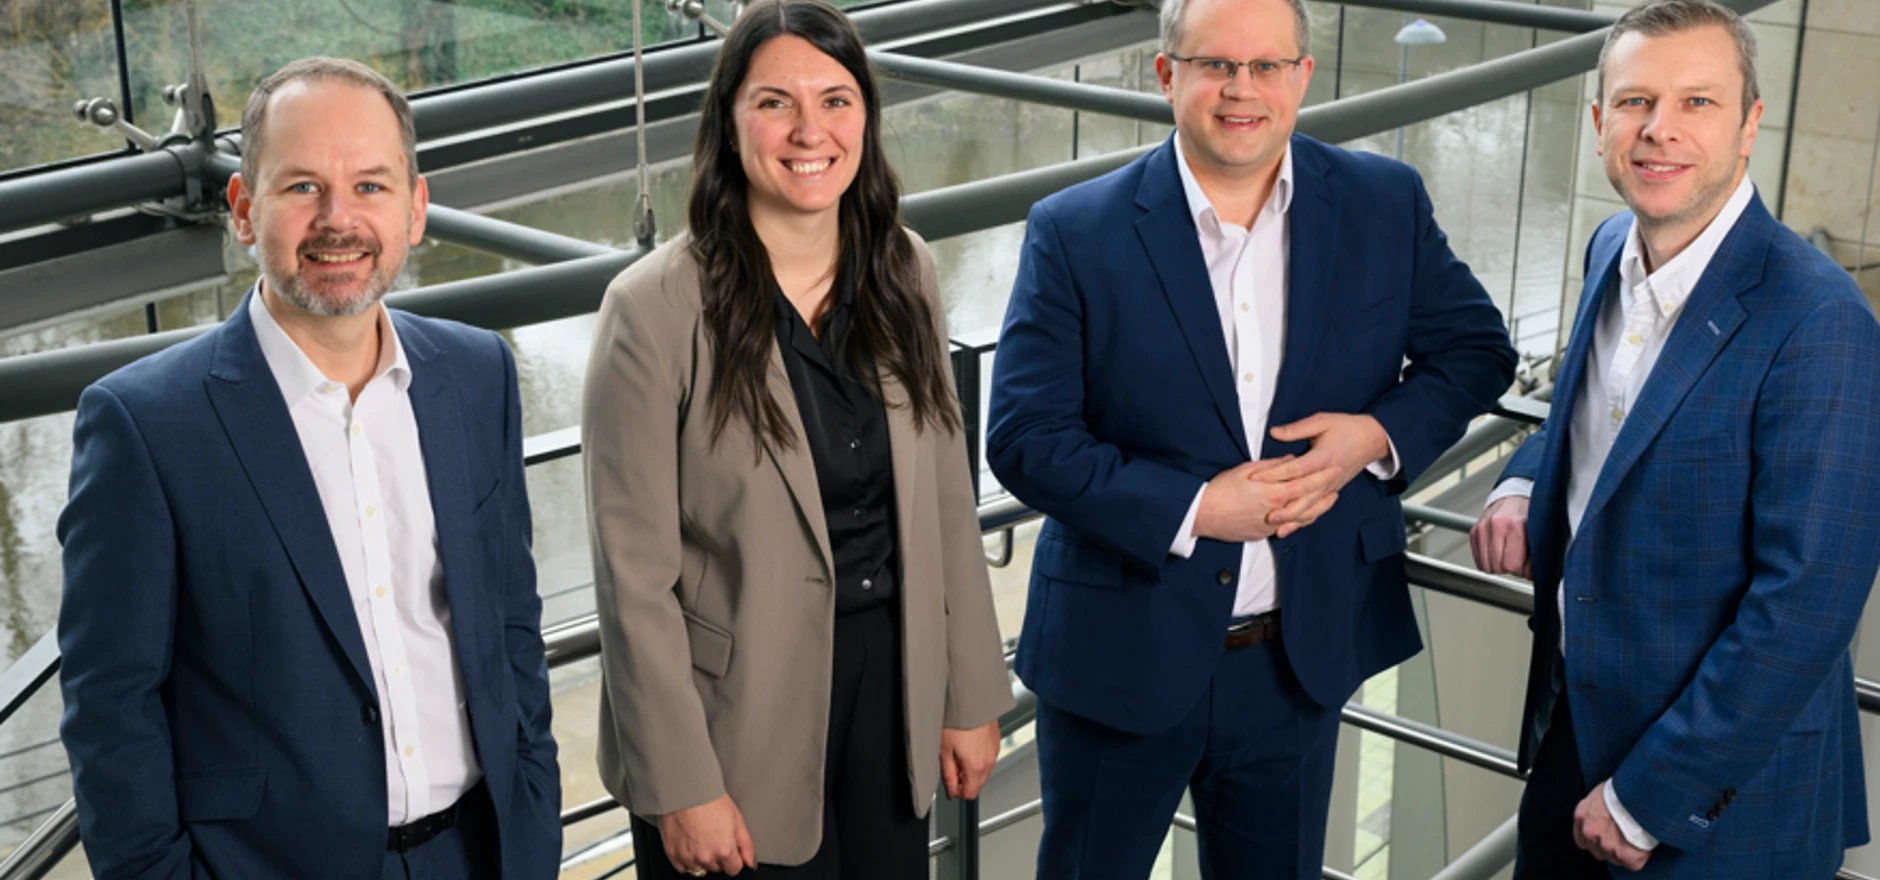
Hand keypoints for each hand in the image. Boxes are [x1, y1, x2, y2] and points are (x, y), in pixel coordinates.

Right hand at [658, 793, 757, 875]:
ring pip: (700, 869)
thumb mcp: (737, 819)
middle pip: (717, 868)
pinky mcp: (673, 854)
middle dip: (718, 856)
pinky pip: (683, 867)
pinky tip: (690, 843)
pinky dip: (687, 859)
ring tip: (701, 838)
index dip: (734, 858)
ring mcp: (688, 858)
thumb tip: (751, 862)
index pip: (734, 869)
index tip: (730, 847)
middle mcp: (706, 857)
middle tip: (714, 837)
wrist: (685, 790)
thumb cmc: (710, 800)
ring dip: (702, 859)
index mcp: (724, 850)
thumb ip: (746, 845)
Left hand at [940, 720, 1001, 799]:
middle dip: (965, 781)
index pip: (970, 794)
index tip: (950, 786)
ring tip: (958, 754)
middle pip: (979, 784)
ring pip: (984, 771)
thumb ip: (948, 775)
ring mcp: (995, 750)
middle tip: (952, 768)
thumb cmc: (956, 721)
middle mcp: (989, 761)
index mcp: (976, 767)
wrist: (970, 700)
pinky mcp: (996, 741)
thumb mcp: (944, 751)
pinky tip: (968, 745)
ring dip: (972, 769)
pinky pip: (988, 757)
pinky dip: (979, 757)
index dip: (958, 792)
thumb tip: (950, 790)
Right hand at [1193, 457, 1339, 542]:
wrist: (1202, 514)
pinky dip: (1301, 520)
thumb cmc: (1220, 490)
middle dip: (1326, 492)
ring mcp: (1270, 525)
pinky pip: (1288, 527)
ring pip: (1302, 517)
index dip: (1322, 475)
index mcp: (1273, 492)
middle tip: (1338, 484)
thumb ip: (1271, 465)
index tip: (1334, 467)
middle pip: (1309, 502)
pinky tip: (1307, 514)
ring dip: (1318, 508)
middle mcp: (1276, 510)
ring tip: (1329, 500)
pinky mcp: (1263, 533)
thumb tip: (1289, 460)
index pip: (1305, 482)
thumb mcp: (1245, 469)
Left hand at [1264, 413, 1390, 525]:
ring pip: (1311, 508)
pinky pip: (1317, 509)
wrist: (1372, 439)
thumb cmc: (1347, 427)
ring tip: (1275, 526)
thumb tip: (1274, 432)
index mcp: (1322, 457)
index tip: (1254, 478)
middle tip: (1264, 513)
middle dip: (1283, 506)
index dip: (1273, 474)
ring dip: (1293, 518)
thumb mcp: (1322, 421)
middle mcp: (1327, 476)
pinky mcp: (1332, 491)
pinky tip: (1291, 527)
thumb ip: (1297, 429)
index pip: (1294, 469)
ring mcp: (1331, 486)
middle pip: (1303, 496)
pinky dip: (1304, 520)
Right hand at [1469, 495, 1530, 577]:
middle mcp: (1495, 525)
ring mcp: (1482, 528)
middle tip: (1518, 560)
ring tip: (1508, 556)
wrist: (1513, 497)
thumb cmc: (1529, 515)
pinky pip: (1478, 560)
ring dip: (1498, 566)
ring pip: (1485, 566)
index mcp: (1515, 525)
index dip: (1522, 570)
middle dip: (1510, 568)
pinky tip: (1498, 553)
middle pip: (1497, 566)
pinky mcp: (1474, 531)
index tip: (1527, 566)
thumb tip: (1533, 575)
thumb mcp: (1540, 532)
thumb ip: (1538, 554)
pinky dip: (1488, 561)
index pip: (1511, 565)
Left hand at [1574, 783, 1650, 871]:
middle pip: (1599, 852)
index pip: (1583, 842)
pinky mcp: (1623, 854)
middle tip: (1626, 834)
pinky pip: (1632, 864)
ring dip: (1626, 851)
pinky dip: (1640, 857)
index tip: (1609, 836)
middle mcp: (1590, 832)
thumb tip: (1602, 821)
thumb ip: (1594, 812)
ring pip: (1615, 859)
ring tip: (1636, 836)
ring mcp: (1606, 845)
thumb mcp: (1600, 794)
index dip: (1598, 840)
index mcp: (1582, 816)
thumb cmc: (1625, 790)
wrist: (1642, 791)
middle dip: (1611, 846)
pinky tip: (1643, 844)